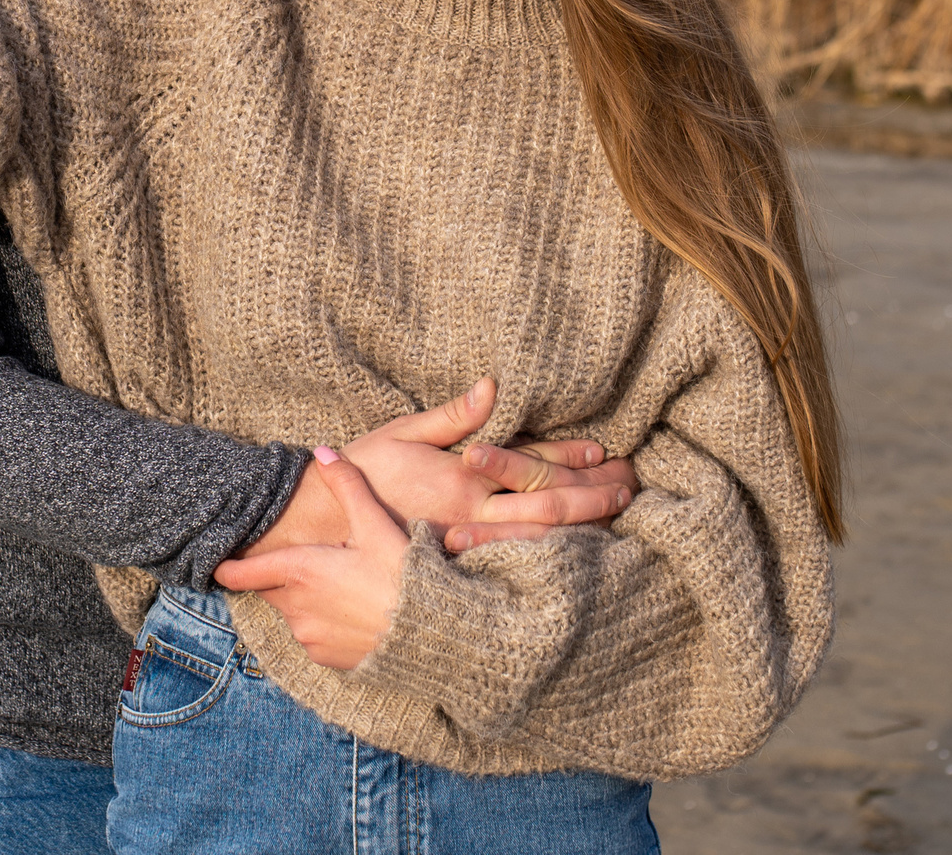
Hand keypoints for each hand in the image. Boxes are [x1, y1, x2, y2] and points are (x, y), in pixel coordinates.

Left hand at [214, 446, 406, 670]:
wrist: (433, 635)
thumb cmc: (404, 577)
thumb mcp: (376, 525)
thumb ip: (347, 486)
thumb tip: (323, 452)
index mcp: (300, 572)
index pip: (243, 573)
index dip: (227, 569)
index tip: (217, 566)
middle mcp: (296, 609)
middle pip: (271, 589)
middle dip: (280, 577)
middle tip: (308, 563)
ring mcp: (310, 638)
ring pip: (293, 614)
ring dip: (305, 601)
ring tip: (340, 588)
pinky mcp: (327, 660)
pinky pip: (313, 638)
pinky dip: (323, 625)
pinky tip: (350, 614)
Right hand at [238, 378, 636, 558]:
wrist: (322, 520)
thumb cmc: (363, 469)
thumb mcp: (405, 431)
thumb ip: (454, 415)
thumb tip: (494, 387)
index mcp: (462, 473)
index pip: (530, 462)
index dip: (571, 457)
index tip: (606, 453)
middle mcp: (471, 512)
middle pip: (547, 505)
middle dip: (591, 496)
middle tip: (629, 487)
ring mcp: (466, 542)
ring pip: (537, 537)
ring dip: (579, 526)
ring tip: (614, 517)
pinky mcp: (457, 563)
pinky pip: (510, 560)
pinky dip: (545, 555)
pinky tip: (570, 555)